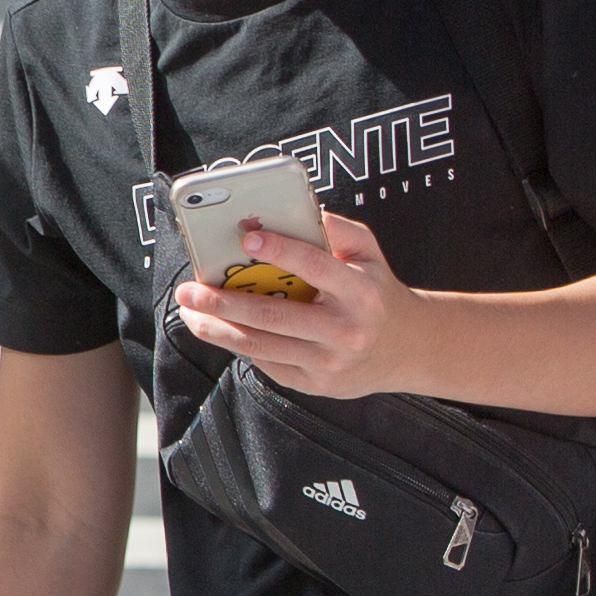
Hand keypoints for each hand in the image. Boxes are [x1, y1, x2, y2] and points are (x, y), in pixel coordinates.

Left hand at [174, 202, 413, 398]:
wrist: (405, 349)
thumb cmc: (376, 291)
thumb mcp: (368, 253)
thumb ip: (336, 229)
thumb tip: (291, 211)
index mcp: (360, 292)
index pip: (315, 267)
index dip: (280, 251)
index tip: (246, 237)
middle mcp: (344, 331)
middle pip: (272, 315)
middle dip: (223, 301)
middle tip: (190, 289)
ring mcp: (328, 363)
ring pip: (260, 346)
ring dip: (217, 329)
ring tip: (190, 311)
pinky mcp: (314, 385)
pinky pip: (267, 363)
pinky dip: (239, 343)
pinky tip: (220, 327)